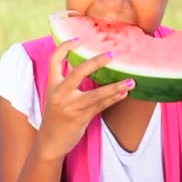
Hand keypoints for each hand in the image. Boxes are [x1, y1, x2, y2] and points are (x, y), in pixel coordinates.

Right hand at [35, 38, 135, 160]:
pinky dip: (114, 98)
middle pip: (77, 73)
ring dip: (115, 87)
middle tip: (111, 55)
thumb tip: (80, 63)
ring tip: (130, 81)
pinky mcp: (80, 118)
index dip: (65, 47)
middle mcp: (59, 94)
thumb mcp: (56, 95)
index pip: (54, 60)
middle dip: (96, 62)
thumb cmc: (55, 116)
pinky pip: (100, 106)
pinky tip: (124, 93)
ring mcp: (70, 107)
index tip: (80, 39)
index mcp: (52, 84)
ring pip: (96, 94)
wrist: (50, 142)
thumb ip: (66, 80)